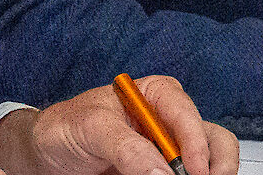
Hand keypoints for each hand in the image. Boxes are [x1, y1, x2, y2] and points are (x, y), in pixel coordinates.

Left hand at [0, 75, 238, 174]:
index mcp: (158, 96)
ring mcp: (171, 152)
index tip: (192, 170)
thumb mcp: (91, 128)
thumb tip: (161, 171)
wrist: (47, 156)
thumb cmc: (66, 128)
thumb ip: (126, 146)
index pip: (187, 115)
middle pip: (214, 142)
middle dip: (215, 166)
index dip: (195, 143)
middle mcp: (172, 124)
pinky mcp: (163, 172)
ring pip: (212, 165)